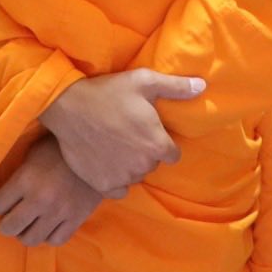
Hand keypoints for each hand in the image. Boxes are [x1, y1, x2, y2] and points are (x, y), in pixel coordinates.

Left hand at [0, 135, 104, 245]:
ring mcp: (59, 212)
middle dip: (7, 223)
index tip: (4, 200)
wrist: (100, 148)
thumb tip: (3, 189)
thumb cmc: (61, 147)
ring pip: (31, 239)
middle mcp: (40, 199)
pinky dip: (49, 235)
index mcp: (26, 179)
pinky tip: (49, 225)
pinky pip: (56, 240)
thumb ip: (19, 173)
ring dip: (26, 233)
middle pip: (9, 227)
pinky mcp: (77, 219)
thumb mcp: (34, 152)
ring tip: (30, 223)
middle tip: (12, 217)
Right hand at [37, 68, 203, 195]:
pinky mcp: (102, 185)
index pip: (173, 154)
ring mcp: (122, 177)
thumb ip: (176, 87)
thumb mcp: (144, 82)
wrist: (69, 107)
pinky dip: (115, 179)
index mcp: (157, 145)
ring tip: (116, 145)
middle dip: (146, 152)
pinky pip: (118, 190)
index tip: (149, 132)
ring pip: (135, 176)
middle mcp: (143, 166)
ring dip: (130, 165)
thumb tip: (203, 86)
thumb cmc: (109, 92)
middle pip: (153, 164)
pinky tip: (107, 162)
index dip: (163, 143)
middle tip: (129, 134)